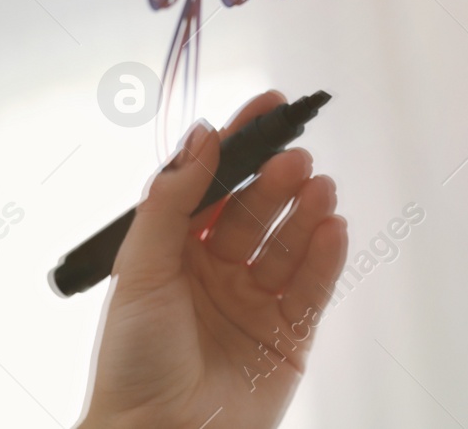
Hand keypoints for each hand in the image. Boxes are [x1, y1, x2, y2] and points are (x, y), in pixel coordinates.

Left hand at [79, 91, 347, 428]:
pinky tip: (333, 227)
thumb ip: (171, 199)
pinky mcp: (287, 336)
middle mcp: (216, 271)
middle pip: (256, 208)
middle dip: (276, 179)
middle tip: (295, 159)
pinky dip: (327, 254)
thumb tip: (199, 137)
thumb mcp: (142, 267)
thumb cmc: (134, 360)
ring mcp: (254, 302)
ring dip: (306, 211)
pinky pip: (313, 285)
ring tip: (320, 188)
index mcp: (175, 251)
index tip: (267, 107)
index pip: (213, 183)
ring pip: (289, 242)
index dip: (240, 143)